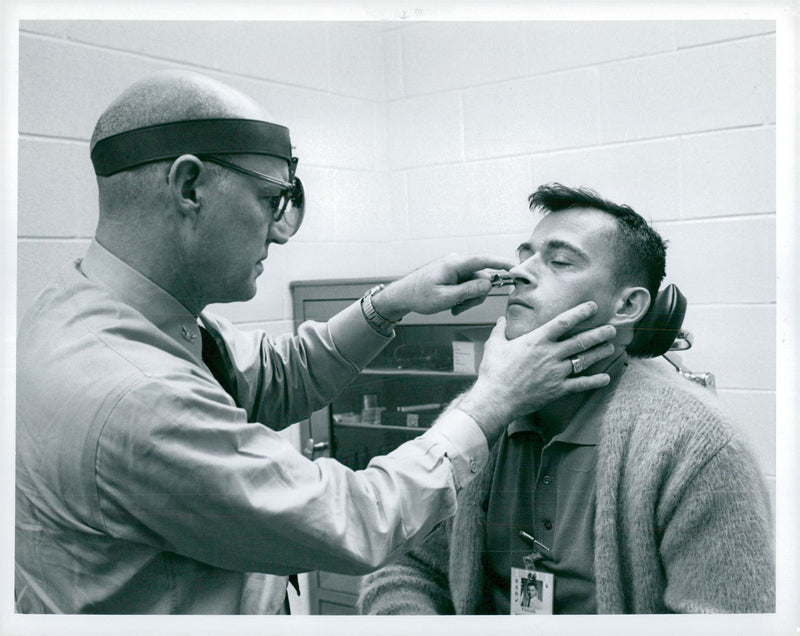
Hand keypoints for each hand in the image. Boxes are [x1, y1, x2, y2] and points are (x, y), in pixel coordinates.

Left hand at [371, 254, 514, 320]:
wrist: (402, 295)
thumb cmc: (419, 296)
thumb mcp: (445, 298)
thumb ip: (469, 291)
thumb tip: (489, 284)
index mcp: (455, 264)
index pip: (484, 261)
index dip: (502, 263)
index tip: (517, 267)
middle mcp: (457, 262)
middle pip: (482, 278)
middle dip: (475, 295)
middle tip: (460, 307)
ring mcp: (455, 268)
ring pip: (475, 284)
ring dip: (468, 299)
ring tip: (453, 307)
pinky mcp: (454, 274)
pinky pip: (467, 285)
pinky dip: (463, 297)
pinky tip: (451, 304)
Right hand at [456, 301, 616, 441]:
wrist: (496, 398)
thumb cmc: (493, 371)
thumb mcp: (494, 345)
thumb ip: (500, 330)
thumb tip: (501, 319)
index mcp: (536, 340)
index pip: (563, 322)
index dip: (580, 312)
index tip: (592, 306)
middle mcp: (550, 354)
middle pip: (580, 341)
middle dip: (598, 333)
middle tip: (611, 329)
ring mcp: (556, 372)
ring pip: (584, 360)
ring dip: (599, 352)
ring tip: (611, 347)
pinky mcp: (557, 389)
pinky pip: (580, 384)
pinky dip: (594, 381)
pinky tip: (606, 378)